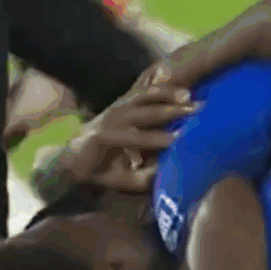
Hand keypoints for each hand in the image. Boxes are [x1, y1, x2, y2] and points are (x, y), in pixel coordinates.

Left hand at [64, 75, 198, 192]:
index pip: (137, 137)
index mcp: (107, 138)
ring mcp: (117, 106)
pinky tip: (181, 89)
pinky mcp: (123, 100)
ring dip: (169, 95)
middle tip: (195, 113)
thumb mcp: (119, 181)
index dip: (159, 138)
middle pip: (145, 112)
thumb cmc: (100, 171)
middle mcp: (112, 118)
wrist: (75, 154)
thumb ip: (142, 179)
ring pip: (145, 96)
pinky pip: (145, 90)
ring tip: (190, 98)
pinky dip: (163, 88)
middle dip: (171, 112)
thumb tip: (165, 172)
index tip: (180, 139)